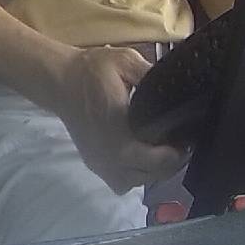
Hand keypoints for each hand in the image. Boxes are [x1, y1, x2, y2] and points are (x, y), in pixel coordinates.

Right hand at [53, 47, 186, 193]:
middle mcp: (110, 155)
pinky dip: (133, 175)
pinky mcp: (93, 162)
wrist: (58, 80)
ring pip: (136, 182)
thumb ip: (152, 76)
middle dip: (170, 162)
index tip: (186, 136)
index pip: (158, 159)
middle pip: (152, 174)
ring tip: (159, 151)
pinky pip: (120, 182)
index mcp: (120, 133)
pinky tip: (138, 156)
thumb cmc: (90, 71)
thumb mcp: (125, 61)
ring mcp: (99, 162)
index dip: (179, 151)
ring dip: (151, 171)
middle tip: (178, 142)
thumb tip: (179, 88)